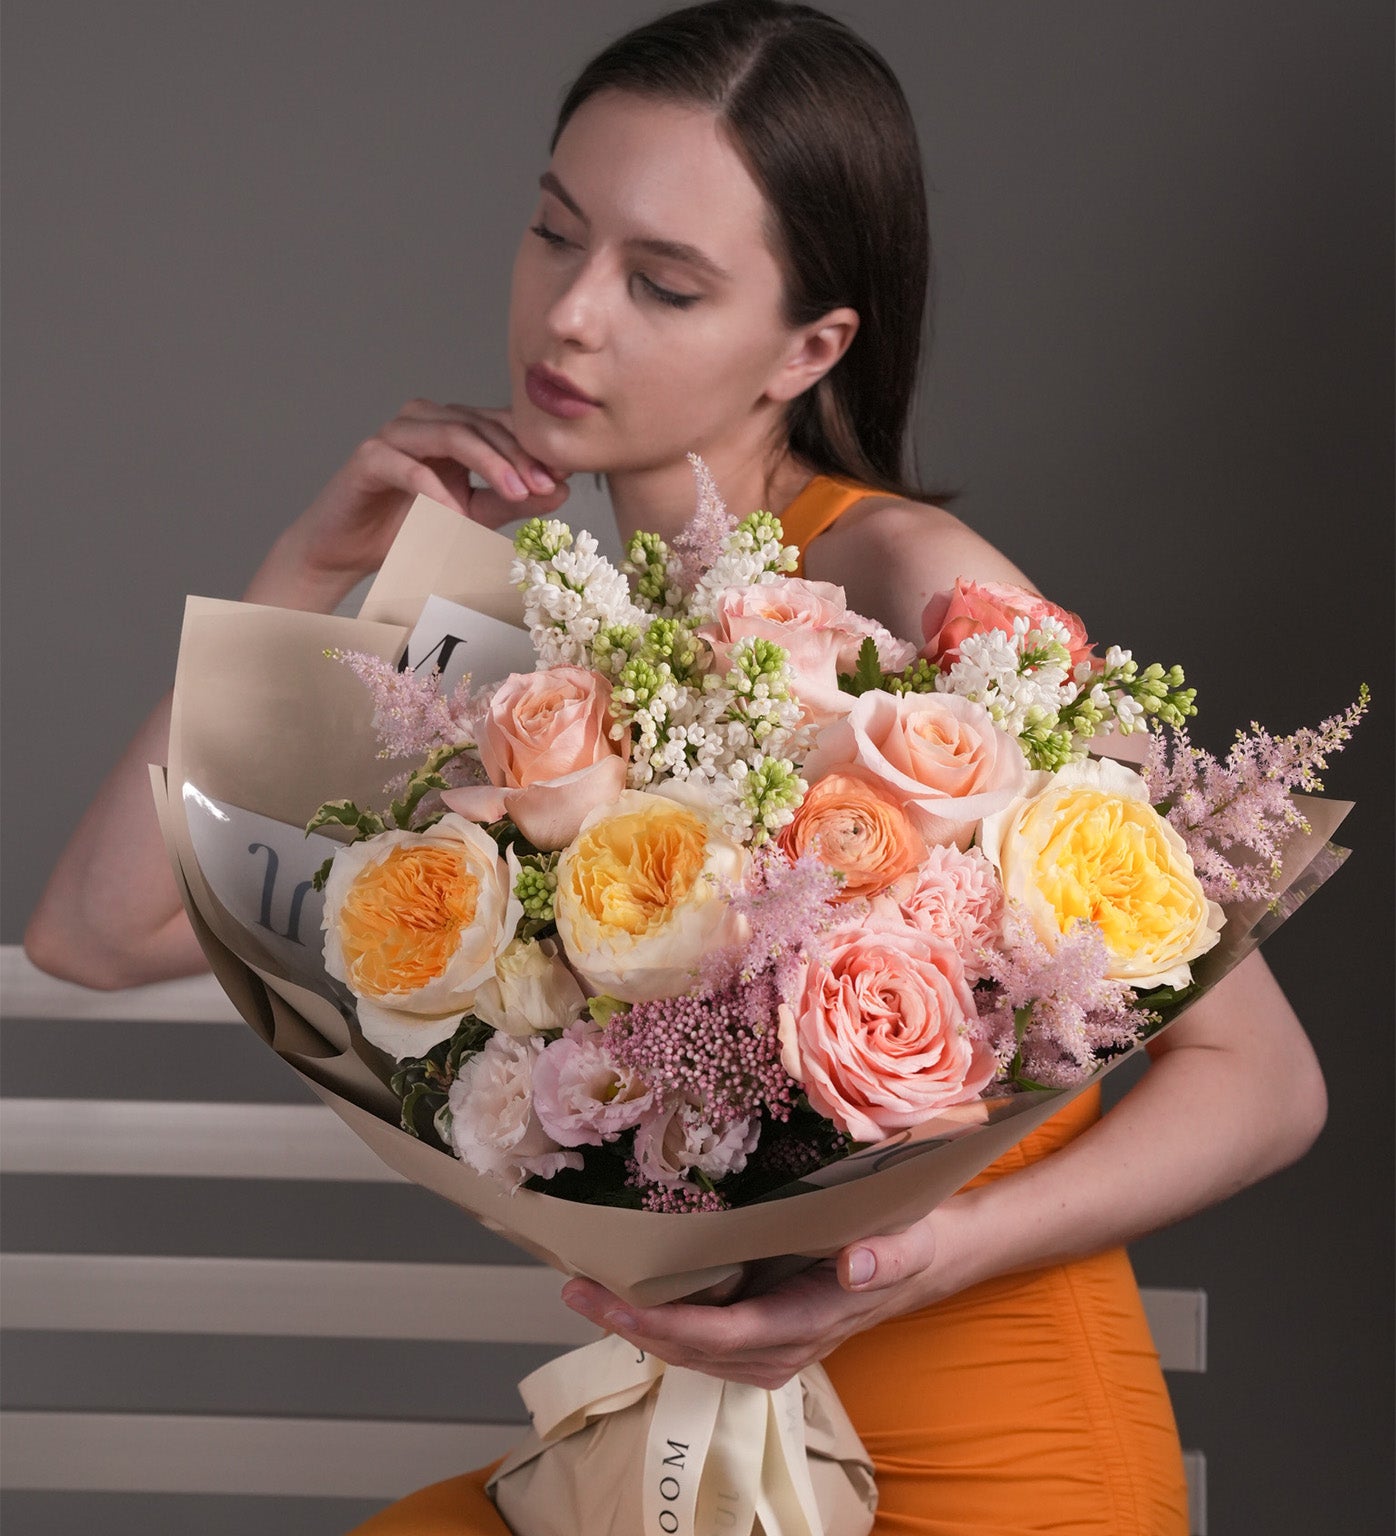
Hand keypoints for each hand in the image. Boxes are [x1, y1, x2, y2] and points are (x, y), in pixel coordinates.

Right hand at [258, 397, 571, 610]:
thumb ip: (511, 502)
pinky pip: (410, 465)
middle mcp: (425, 420)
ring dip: (487, 463)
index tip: (565, 479)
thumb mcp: (473, 517)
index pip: (500, 426)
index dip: (533, 449)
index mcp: (452, 427)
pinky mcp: (369, 457)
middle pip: (480, 425)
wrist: (348, 549)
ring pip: (450, 434)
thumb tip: (561, 491)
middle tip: (544, 485)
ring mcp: (395, 434)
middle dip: (517, 456)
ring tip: (515, 493)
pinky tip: (458, 515)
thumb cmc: (408, 528)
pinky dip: (438, 490)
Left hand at [561, 1207, 963, 1389]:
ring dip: (637, 1326)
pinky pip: (703, 1339)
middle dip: (630, 1324)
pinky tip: (630, 1295)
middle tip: (574, 1288)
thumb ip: (885, 1255)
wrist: (924, 1264)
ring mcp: (771, 1348)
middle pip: (693, 1349)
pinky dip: (661, 1322)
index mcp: (809, 1322)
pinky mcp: (763, 1335)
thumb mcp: (908, 1240)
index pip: (724, 1335)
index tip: (616, 1301)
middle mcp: (783, 1348)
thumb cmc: (910, 1243)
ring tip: (586, 1291)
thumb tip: (853, 1267)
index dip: (667, 1324)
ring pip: (691, 1350)